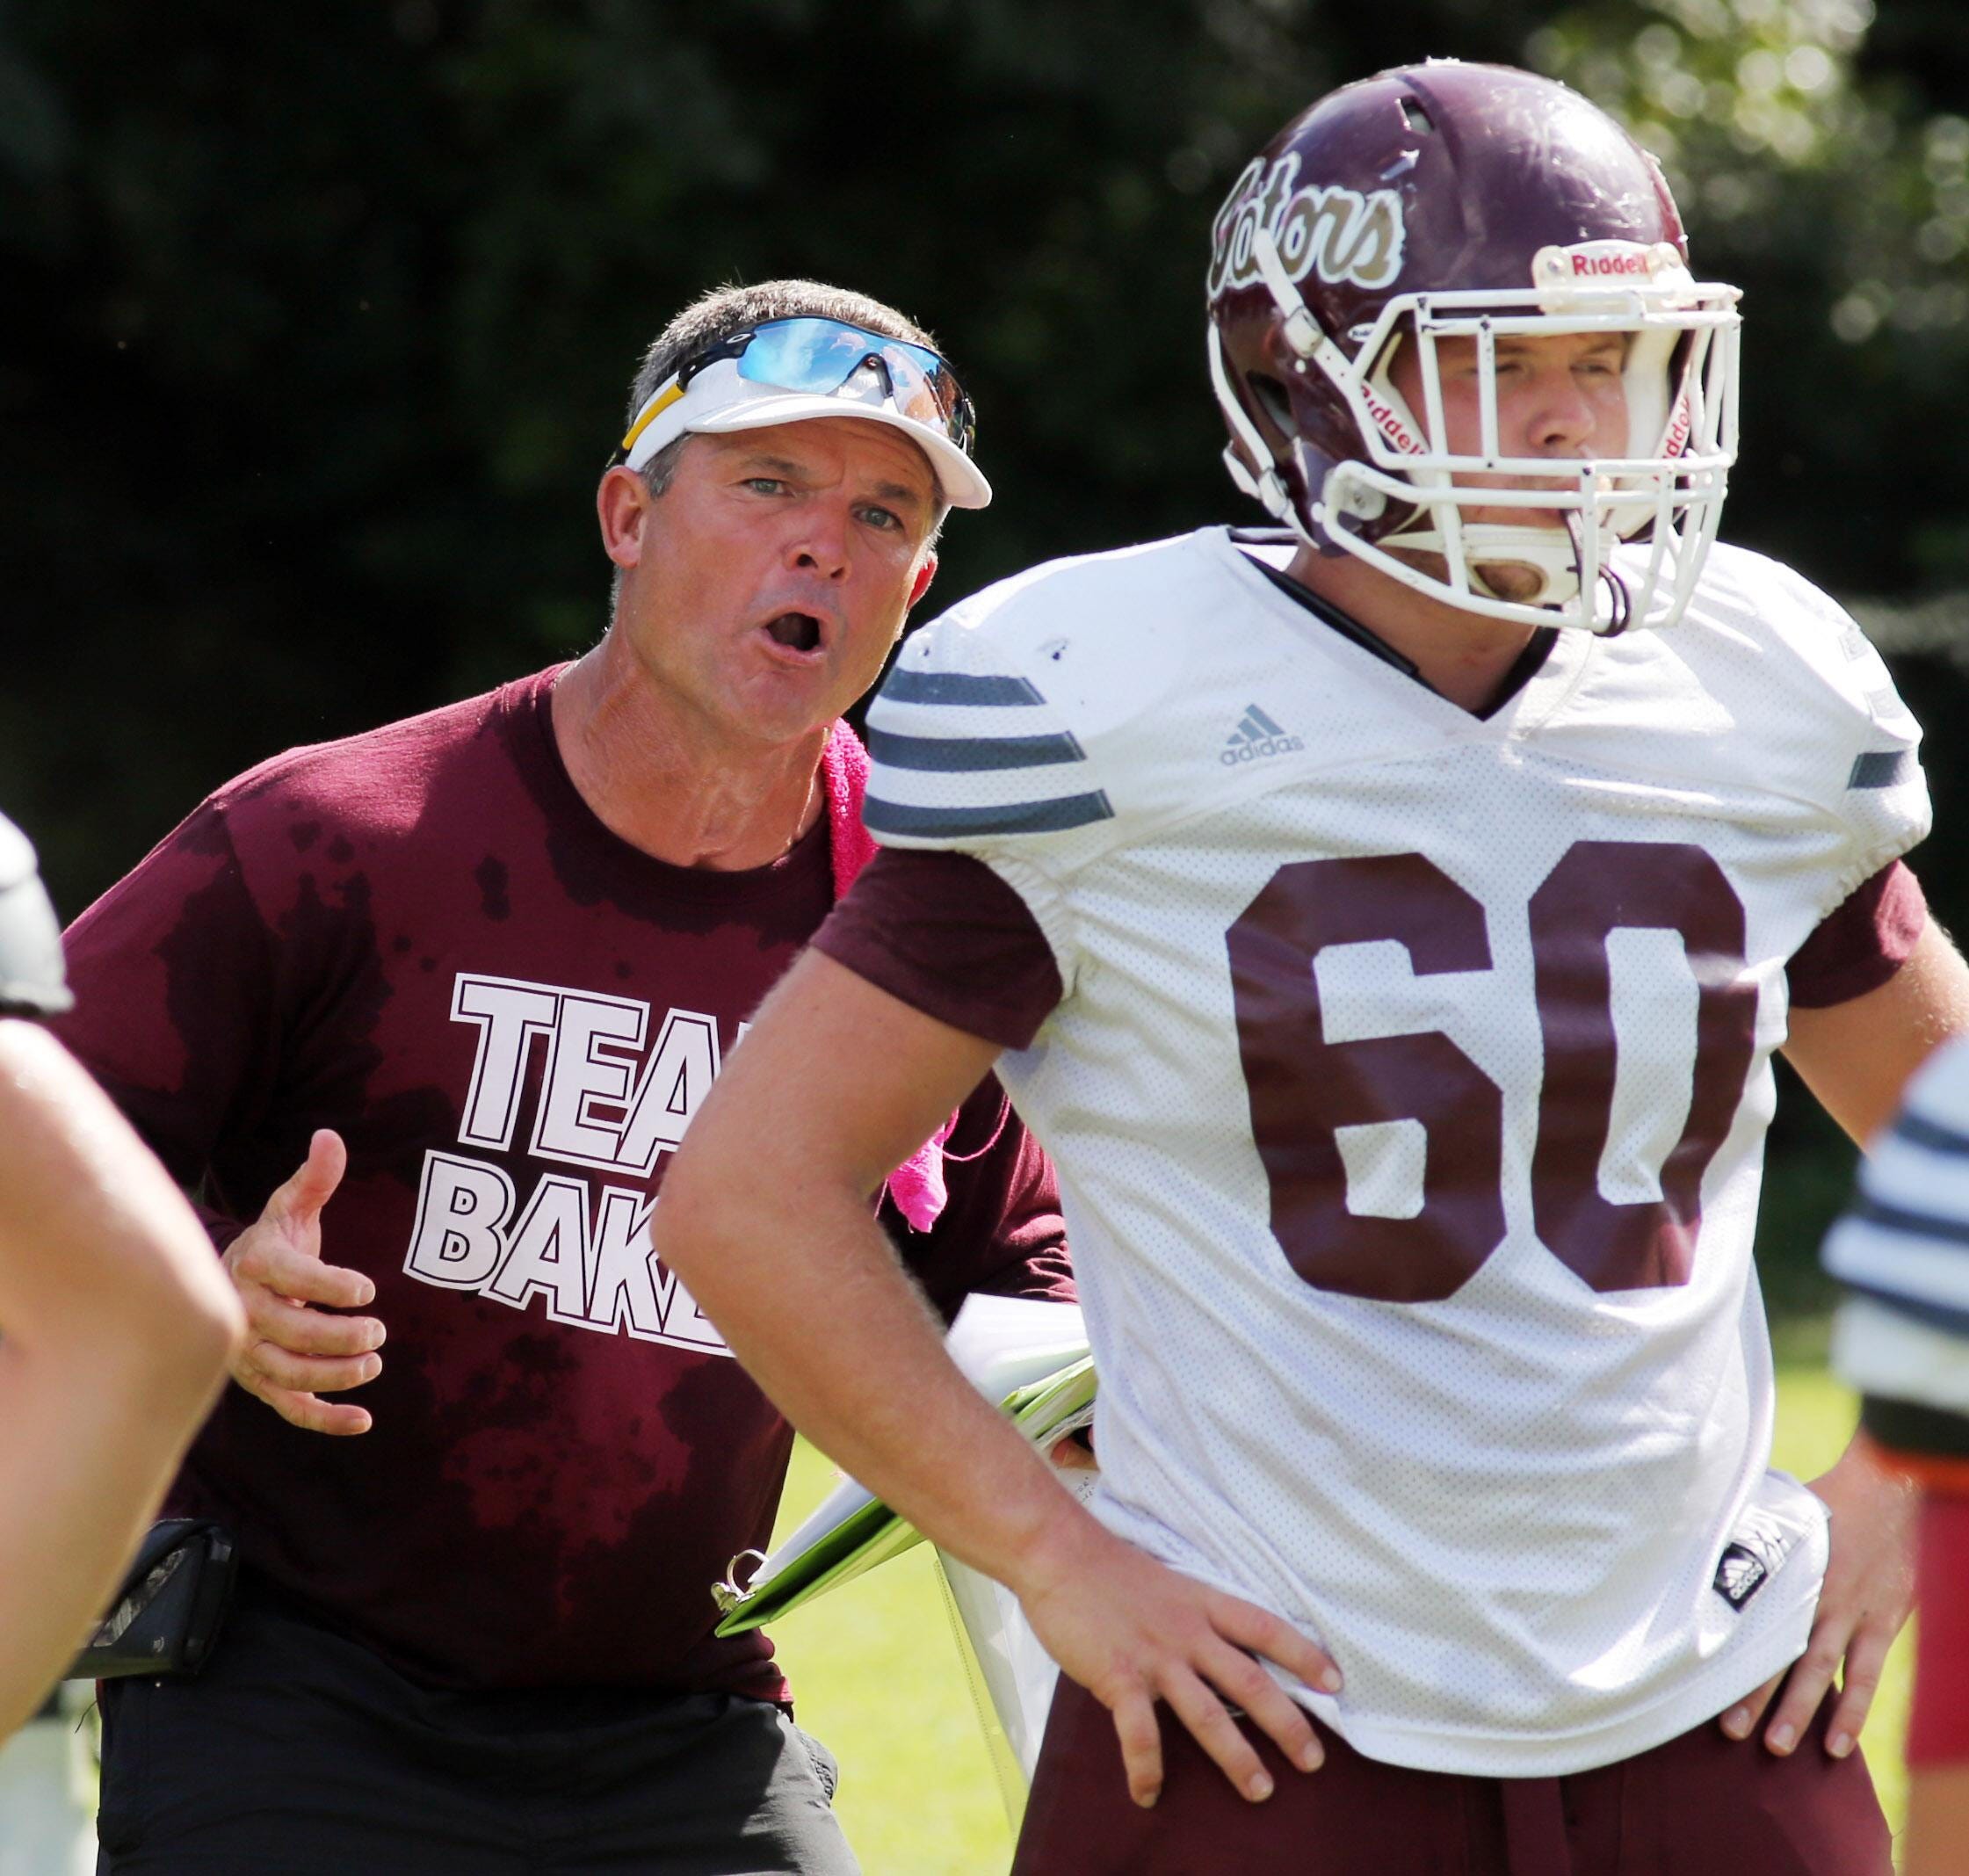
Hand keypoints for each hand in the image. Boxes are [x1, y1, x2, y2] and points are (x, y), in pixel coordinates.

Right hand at [221, 1129, 383, 1435]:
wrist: (227, 1283)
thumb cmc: (272, 1241)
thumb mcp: (289, 1206)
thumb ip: (315, 1178)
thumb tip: (330, 1136)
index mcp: (254, 1265)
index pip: (288, 1278)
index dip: (328, 1285)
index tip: (369, 1289)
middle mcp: (243, 1313)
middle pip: (287, 1335)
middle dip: (336, 1338)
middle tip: (380, 1331)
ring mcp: (248, 1353)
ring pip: (286, 1376)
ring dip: (333, 1378)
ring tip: (375, 1364)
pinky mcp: (259, 1383)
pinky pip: (289, 1410)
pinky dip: (325, 1420)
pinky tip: (365, 1421)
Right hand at [1011, 1511, 1340, 1807]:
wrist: (1059, 1555)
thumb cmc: (1110, 1571)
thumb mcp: (1169, 1583)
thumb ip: (1195, 1615)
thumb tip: (1218, 1649)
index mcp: (1203, 1603)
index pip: (1266, 1629)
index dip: (1304, 1655)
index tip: (1335, 1682)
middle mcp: (1188, 1631)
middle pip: (1251, 1682)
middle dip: (1287, 1725)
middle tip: (1313, 1760)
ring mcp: (1155, 1656)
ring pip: (1209, 1715)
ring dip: (1238, 1758)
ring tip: (1260, 1790)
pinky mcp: (1119, 1677)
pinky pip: (1140, 1734)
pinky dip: (1146, 1769)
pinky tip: (1148, 1794)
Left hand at [1719, 1438, 1917, 1757]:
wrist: (1888, 1488)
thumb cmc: (1822, 1501)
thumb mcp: (1776, 1512)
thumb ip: (1743, 1535)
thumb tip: (1690, 1541)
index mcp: (1783, 1566)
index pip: (1749, 1613)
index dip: (1727, 1647)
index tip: (1699, 1678)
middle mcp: (1814, 1593)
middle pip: (1779, 1649)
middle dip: (1755, 1692)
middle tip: (1730, 1731)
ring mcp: (1851, 1611)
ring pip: (1821, 1669)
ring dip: (1800, 1710)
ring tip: (1777, 1747)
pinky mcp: (1882, 1622)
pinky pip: (1866, 1673)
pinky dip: (1852, 1709)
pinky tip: (1838, 1744)